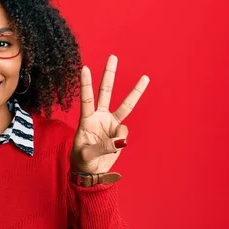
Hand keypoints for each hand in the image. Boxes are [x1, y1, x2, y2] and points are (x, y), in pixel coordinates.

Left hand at [69, 55, 149, 173]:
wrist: (90, 171)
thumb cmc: (82, 161)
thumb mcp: (87, 155)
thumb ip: (103, 147)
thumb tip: (122, 140)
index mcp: (86, 120)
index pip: (86, 99)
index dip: (85, 84)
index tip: (84, 68)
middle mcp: (99, 117)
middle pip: (105, 92)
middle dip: (109, 74)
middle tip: (113, 56)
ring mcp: (110, 123)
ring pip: (125, 105)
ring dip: (135, 92)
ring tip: (145, 78)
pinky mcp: (118, 132)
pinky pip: (125, 133)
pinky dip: (121, 140)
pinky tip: (114, 147)